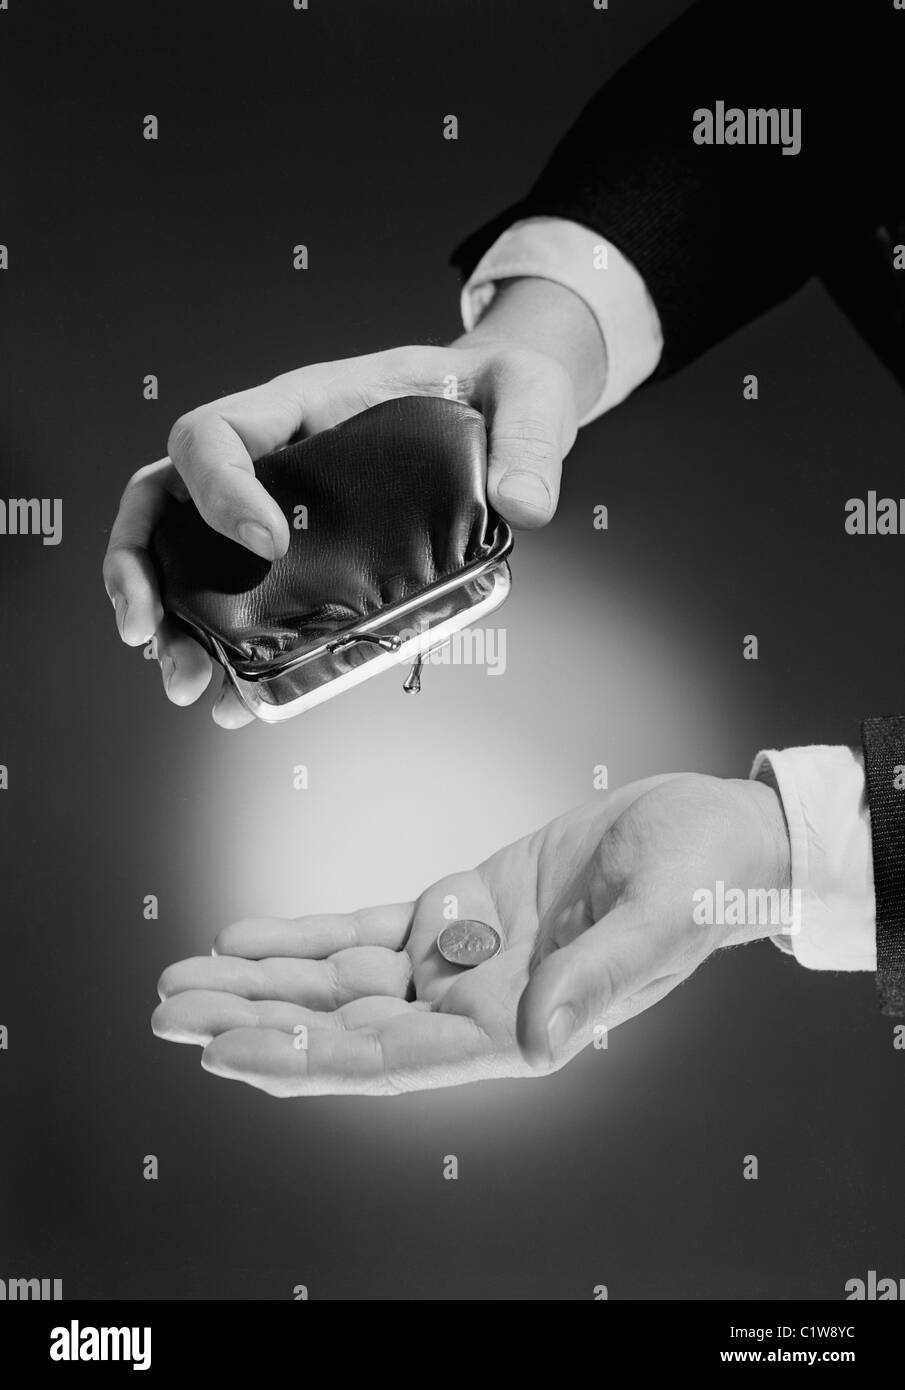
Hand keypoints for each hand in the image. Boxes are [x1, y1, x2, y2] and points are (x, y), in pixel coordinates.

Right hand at [103, 278, 605, 727]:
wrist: (498, 408)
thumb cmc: (494, 390)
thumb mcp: (525, 394)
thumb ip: (528, 440)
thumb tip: (522, 504)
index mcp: (305, 405)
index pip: (219, 432)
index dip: (221, 488)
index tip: (269, 543)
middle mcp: (272, 456)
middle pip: (165, 498)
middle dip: (144, 568)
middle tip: (152, 635)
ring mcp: (277, 507)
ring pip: (183, 553)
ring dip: (171, 621)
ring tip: (188, 684)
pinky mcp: (302, 556)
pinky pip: (240, 593)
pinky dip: (222, 641)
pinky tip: (232, 693)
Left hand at [152, 773, 790, 1095]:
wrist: (715, 835)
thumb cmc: (704, 877)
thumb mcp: (661, 916)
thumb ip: (598, 980)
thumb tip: (540, 1046)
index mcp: (522, 1025)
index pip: (392, 1056)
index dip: (306, 1058)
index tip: (228, 1051)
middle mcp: (479, 1005)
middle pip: (344, 1025)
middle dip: (256, 1019)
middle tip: (170, 1011)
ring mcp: (466, 960)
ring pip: (343, 982)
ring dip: (264, 981)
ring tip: (184, 981)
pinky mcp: (463, 911)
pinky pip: (369, 931)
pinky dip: (307, 938)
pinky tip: (251, 936)